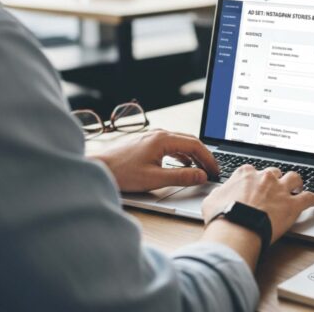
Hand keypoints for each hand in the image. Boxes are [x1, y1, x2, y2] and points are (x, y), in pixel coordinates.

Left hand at [90, 130, 219, 191]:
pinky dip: (181, 154)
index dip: (208, 159)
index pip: (195, 145)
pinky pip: (170, 145)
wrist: (98, 167)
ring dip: (192, 155)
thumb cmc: (122, 172)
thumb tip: (201, 176)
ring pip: (180, 143)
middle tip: (212, 170)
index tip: (215, 171)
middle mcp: (158, 134)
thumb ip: (181, 176)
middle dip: (203, 156)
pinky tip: (182, 164)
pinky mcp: (146, 143)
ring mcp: (151, 137)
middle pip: (189, 141)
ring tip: (200, 169)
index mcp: (163, 139)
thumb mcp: (155, 178)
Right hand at [202, 165, 313, 242]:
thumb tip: (217, 196)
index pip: (252, 171)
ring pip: (294, 178)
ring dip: (296, 182)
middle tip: (275, 187)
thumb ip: (218, 194)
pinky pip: (309, 198)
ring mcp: (280, 190)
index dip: (254, 179)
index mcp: (245, 174)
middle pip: (275, 172)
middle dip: (276, 179)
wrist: (237, 226)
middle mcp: (265, 178)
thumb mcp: (211, 200)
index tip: (254, 185)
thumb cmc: (223, 215)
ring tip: (298, 186)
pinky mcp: (292, 205)